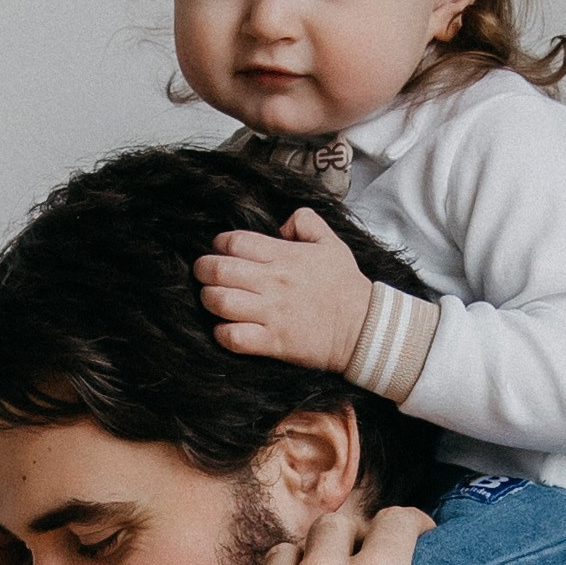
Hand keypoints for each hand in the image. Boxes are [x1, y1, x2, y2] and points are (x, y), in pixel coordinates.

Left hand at [195, 208, 373, 370]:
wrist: (363, 327)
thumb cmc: (345, 285)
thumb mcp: (331, 243)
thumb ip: (305, 222)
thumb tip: (281, 224)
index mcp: (284, 256)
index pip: (236, 242)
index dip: (219, 244)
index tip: (219, 249)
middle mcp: (273, 283)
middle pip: (219, 270)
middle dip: (203, 269)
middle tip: (203, 273)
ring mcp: (271, 313)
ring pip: (220, 302)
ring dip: (209, 299)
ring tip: (211, 298)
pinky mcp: (273, 342)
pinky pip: (233, 337)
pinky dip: (221, 332)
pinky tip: (225, 328)